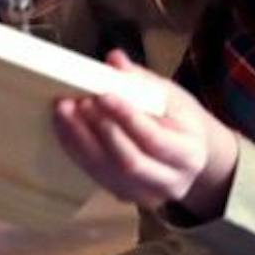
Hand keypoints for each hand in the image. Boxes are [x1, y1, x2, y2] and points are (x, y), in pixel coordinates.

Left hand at [52, 51, 240, 218]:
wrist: (187, 156)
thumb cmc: (180, 120)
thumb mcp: (172, 96)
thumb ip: (143, 80)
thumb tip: (115, 59)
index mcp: (190, 155)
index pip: (155, 139)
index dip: (127, 118)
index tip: (103, 94)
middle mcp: (170, 182)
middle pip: (128, 161)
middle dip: (99, 130)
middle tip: (77, 101)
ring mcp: (145, 195)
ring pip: (106, 171)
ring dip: (80, 139)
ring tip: (64, 110)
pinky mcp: (123, 196)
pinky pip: (94, 174)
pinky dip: (75, 149)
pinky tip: (64, 126)